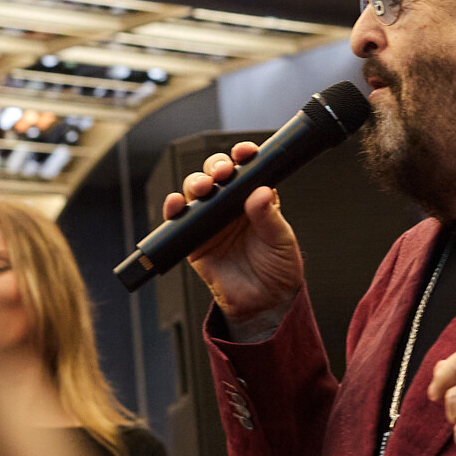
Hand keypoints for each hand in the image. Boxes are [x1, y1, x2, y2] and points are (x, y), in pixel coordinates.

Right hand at [161, 142, 303, 323]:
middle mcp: (232, 205)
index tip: (245, 152)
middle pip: (217, 174)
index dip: (244, 155)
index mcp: (256, 198)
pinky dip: (174, 207)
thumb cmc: (278, 269)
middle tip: (222, 172)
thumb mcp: (281, 240)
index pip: (247, 169)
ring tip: (204, 187)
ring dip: (196, 183)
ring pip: (196, 190)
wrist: (264, 303)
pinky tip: (177, 203)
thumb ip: (269, 217)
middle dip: (216, 166)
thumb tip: (261, 192)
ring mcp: (211, 220)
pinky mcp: (195, 239)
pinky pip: (179, 219)